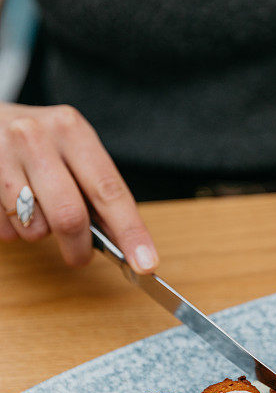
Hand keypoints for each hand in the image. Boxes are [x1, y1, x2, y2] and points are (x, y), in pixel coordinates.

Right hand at [0, 103, 158, 271]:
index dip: (129, 231)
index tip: (145, 263)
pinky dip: (14, 230)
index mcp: (72, 129)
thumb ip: (93, 185)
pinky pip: (5, 230)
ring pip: (34, 227)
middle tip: (81, 257)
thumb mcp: (69, 147)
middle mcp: (37, 137)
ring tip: (37, 210)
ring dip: (41, 233)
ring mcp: (2, 155)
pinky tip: (10, 205)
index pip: (108, 190)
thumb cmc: (37, 141)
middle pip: (70, 216)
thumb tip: (121, 238)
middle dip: (79, 248)